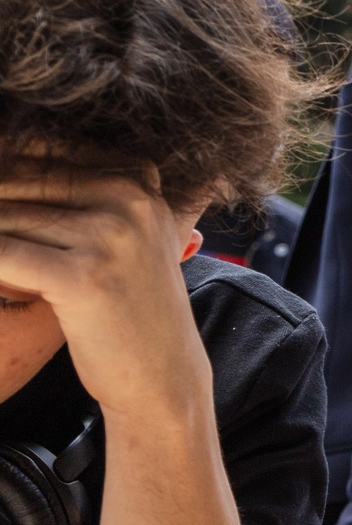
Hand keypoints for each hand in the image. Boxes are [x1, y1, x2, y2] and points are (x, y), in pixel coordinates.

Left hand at [0, 165, 207, 421]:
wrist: (164, 376)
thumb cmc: (127, 310)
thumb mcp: (123, 237)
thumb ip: (81, 195)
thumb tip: (7, 159)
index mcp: (138, 178)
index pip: (38, 149)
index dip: (6, 173)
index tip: (5, 215)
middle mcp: (128, 198)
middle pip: (15, 179)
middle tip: (5, 249)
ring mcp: (110, 235)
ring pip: (4, 218)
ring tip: (6, 265)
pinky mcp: (84, 277)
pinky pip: (1, 254)